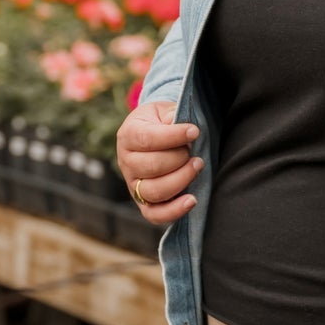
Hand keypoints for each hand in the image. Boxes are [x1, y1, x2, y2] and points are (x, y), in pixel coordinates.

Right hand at [116, 99, 201, 225]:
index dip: (174, 136)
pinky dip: (174, 211)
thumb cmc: (162, 121)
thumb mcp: (164, 110)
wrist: (155, 132)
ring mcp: (133, 184)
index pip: (148, 139)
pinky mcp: (143, 202)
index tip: (195, 131)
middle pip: (152, 166)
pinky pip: (154, 215)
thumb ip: (172, 116)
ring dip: (182, 179)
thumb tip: (184, 129)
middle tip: (195, 151)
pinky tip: (192, 200)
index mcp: (128, 135)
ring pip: (154, 191)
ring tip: (198, 166)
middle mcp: (126, 161)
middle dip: (180, 158)